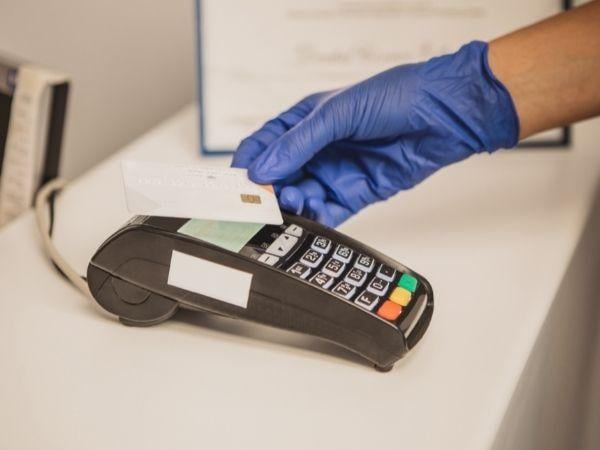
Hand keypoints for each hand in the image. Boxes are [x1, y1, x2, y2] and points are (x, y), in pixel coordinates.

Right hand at [232, 41, 518, 226]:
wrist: (443, 114)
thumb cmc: (394, 96)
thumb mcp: (338, 113)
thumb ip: (299, 143)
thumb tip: (263, 170)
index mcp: (305, 122)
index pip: (264, 145)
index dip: (249, 164)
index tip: (239, 184)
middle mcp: (317, 149)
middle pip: (279, 177)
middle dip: (268, 192)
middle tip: (263, 203)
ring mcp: (335, 172)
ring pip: (301, 198)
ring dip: (293, 205)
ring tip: (296, 202)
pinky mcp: (356, 194)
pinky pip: (328, 212)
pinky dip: (317, 218)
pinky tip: (313, 215)